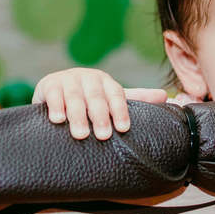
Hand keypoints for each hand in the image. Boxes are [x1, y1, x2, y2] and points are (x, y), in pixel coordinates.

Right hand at [32, 68, 167, 139]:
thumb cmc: (89, 98)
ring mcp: (67, 79)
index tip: (124, 128)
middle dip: (100, 116)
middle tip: (104, 135)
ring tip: (81, 134)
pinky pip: (53, 95)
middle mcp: (88, 77)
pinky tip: (58, 120)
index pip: (116, 94)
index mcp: (105, 81)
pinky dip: (56, 106)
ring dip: (78, 115)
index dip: (120, 110)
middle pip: (96, 96)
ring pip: (74, 97)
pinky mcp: (49, 84)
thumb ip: (136, 98)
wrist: (56, 90)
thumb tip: (165, 96)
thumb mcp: (111, 98)